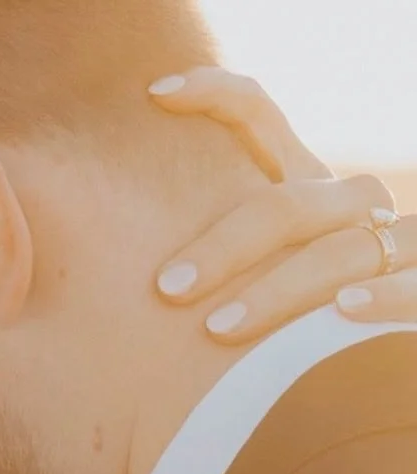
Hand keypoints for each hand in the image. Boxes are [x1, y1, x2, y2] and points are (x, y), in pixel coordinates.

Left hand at [149, 67, 416, 340]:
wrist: (379, 339)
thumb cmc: (294, 320)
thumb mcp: (257, 272)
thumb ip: (210, 257)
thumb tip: (125, 269)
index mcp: (304, 187)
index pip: (258, 116)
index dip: (213, 94)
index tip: (155, 95)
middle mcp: (348, 206)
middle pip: (286, 206)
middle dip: (225, 246)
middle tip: (167, 290)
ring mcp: (390, 246)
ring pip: (340, 253)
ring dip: (278, 289)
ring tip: (217, 330)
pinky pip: (410, 292)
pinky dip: (384, 298)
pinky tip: (344, 310)